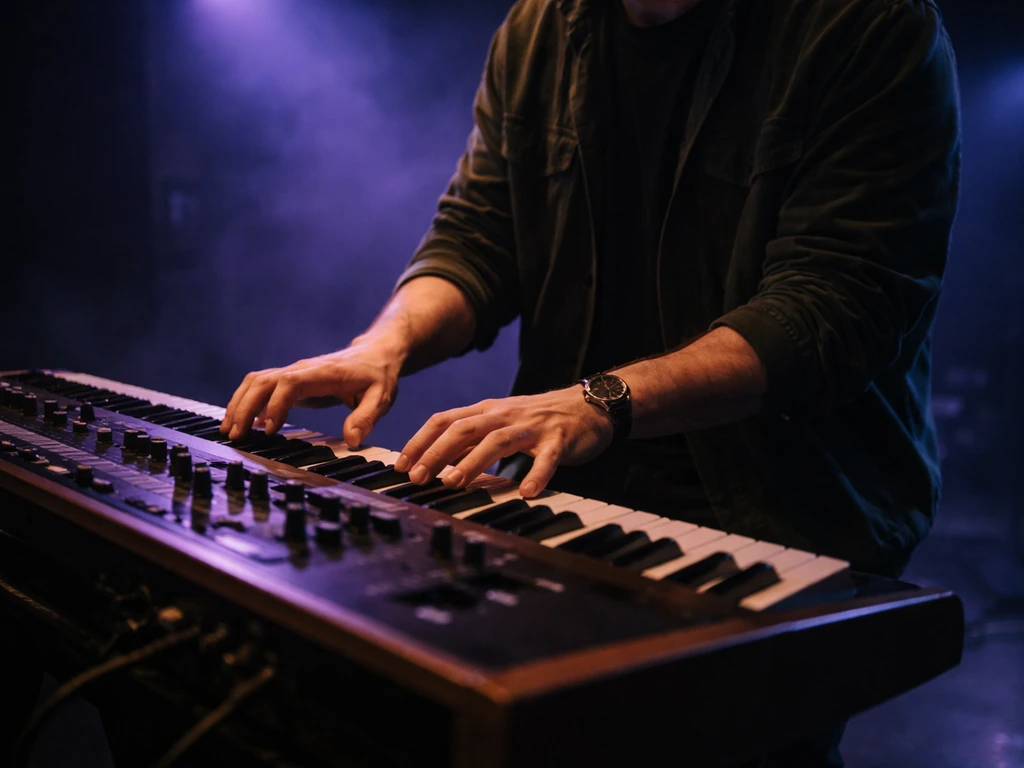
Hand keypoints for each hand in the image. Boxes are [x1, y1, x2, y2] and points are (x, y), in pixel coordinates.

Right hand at [220, 341, 402, 445]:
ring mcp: (294, 373)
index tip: (268, 429)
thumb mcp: (381, 397)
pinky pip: (262, 387)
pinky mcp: (291, 380)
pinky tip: (243, 424)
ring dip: (239, 403)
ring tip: (229, 431)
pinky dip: (247, 402)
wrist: (375, 355)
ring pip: (256, 382)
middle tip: (235, 435)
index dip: (275, 404)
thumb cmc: (378, 377)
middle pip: (263, 381)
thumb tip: (351, 439)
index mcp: (322, 373)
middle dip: (245, 406)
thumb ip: (366, 417)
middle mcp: (302, 369)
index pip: (289, 383)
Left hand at [394, 386, 613, 497]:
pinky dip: (536, 474)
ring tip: (454, 482)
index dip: (421, 442)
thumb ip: (471, 440)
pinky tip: (527, 492)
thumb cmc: (538, 420)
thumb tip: (436, 463)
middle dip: (436, 452)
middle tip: (417, 477)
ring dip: (473, 461)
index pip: (445, 421)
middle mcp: (504, 415)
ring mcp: (532, 427)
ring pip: (497, 440)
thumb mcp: (499, 424)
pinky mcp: (559, 439)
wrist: (587, 406)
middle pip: (464, 429)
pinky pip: (547, 458)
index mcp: (487, 411)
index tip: (400, 466)